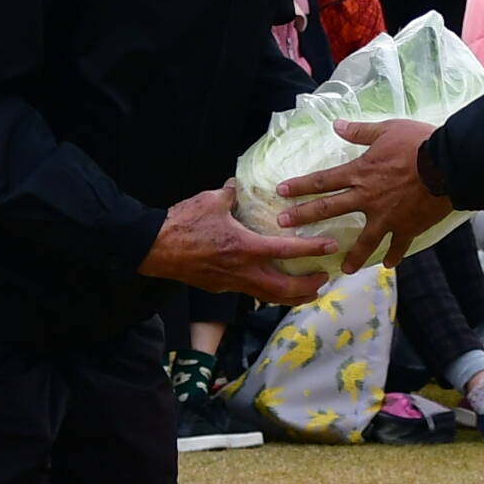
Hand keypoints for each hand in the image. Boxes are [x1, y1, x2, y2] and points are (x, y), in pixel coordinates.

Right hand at [139, 184, 327, 304]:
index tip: (330, 248)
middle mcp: (242, 271)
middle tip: (325, 279)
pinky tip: (274, 286)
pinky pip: (251, 294)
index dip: (311, 250)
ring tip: (308, 291)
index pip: (286, 251)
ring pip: (268, 297)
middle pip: (283, 289)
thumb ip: (231, 195)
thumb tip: (237, 187)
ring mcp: (230, 283)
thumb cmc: (182, 223)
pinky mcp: (219, 288)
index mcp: (244, 247)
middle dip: (308, 287)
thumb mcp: (210, 200)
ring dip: (291, 296)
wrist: (153, 248)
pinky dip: (268, 293)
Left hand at [277, 116, 452, 272]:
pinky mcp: (407, 227)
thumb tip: (336, 125)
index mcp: (360, 173)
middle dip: (304, 217)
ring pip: (364, 240)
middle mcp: (367, 198)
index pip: (323, 180)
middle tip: (283, 226)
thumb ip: (360, 132)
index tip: (281, 192)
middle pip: (330, 209)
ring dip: (352, 255)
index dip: (300, 185)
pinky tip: (388, 265)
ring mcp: (387, 217)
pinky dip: (394, 255)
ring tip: (343, 269)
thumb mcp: (387, 130)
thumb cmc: (418, 143)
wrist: (448, 165)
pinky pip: (398, 246)